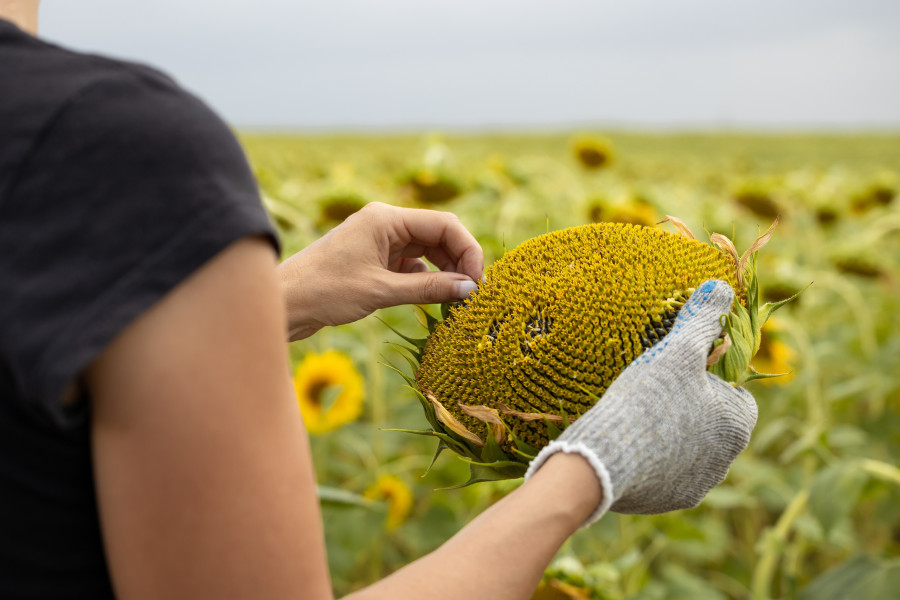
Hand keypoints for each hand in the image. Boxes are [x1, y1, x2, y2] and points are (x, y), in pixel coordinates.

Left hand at [278, 202, 482, 340]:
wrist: (283, 304)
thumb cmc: (324, 291)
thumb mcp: (380, 291)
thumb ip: (428, 289)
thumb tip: (468, 289)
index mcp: (385, 218)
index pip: (444, 224)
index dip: (468, 250)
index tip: (478, 281)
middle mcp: (385, 224)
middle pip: (438, 235)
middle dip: (458, 262)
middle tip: (472, 294)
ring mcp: (379, 241)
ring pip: (426, 251)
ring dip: (444, 273)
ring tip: (457, 300)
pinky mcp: (374, 260)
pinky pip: (411, 265)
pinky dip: (425, 280)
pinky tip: (432, 300)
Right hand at [525, 279, 757, 522]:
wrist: (603, 460)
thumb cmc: (648, 400)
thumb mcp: (675, 351)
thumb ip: (700, 319)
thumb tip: (719, 287)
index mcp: (738, 424)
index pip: (737, 395)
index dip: (708, 379)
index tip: (680, 372)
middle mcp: (727, 460)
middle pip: (712, 422)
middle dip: (690, 407)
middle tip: (654, 390)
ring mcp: (698, 484)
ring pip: (690, 449)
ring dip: (672, 433)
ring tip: (637, 415)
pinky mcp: (668, 500)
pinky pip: (665, 472)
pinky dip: (652, 457)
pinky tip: (627, 441)